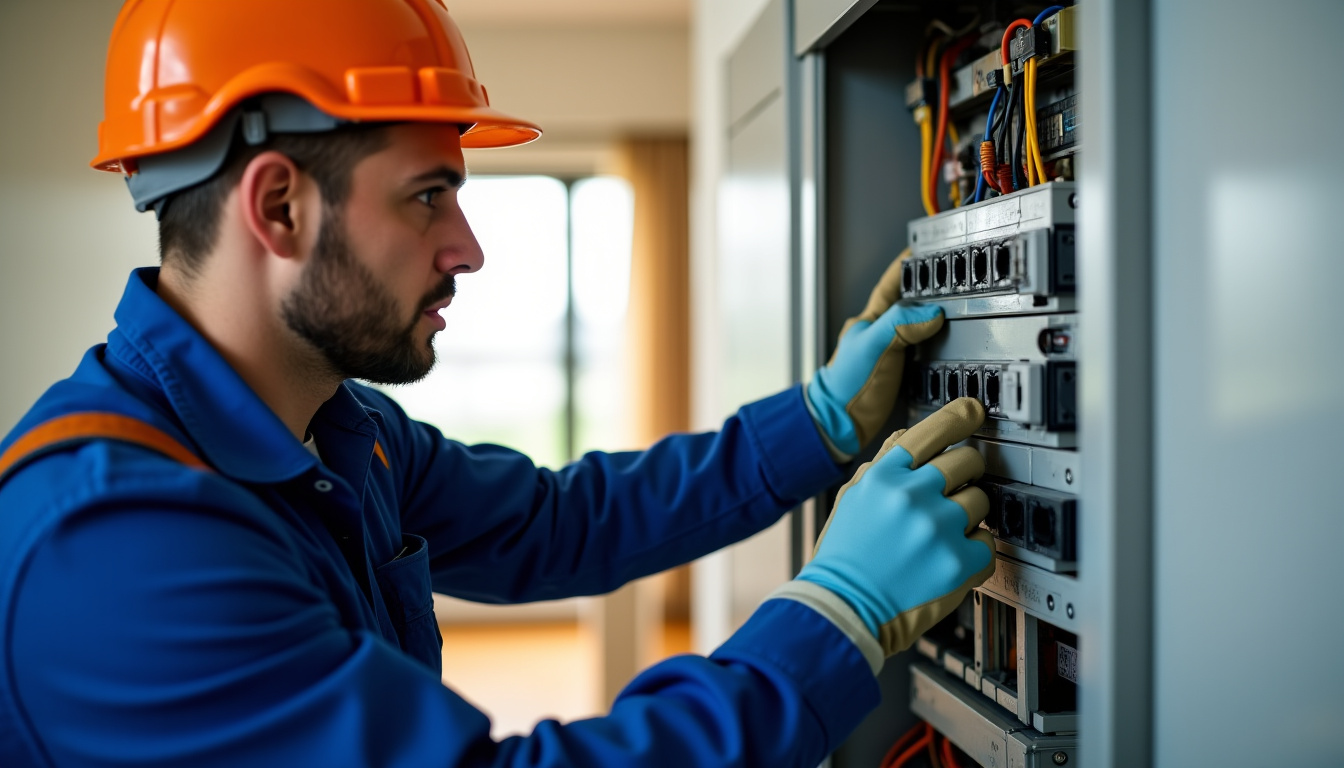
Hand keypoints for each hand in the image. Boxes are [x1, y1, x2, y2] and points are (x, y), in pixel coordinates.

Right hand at [795, 397, 994, 656]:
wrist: (842, 608)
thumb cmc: (843, 557)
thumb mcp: (852, 498)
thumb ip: (882, 464)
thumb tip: (909, 434)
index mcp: (884, 477)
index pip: (931, 431)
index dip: (959, 417)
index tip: (974, 411)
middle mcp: (911, 496)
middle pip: (968, 461)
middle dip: (969, 471)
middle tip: (958, 488)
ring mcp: (937, 529)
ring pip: (982, 500)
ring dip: (970, 514)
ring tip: (943, 533)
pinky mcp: (957, 562)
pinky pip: (987, 542)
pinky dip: (974, 551)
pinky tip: (947, 559)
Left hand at [806, 249, 943, 459]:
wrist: (839, 425)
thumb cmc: (846, 386)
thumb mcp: (874, 347)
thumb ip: (900, 325)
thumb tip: (932, 312)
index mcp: (869, 320)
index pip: (892, 283)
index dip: (908, 265)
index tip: (927, 249)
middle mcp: (880, 334)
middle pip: (909, 304)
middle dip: (930, 290)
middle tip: (953, 279)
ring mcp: (890, 354)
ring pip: (918, 328)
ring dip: (937, 318)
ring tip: (958, 308)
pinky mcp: (900, 376)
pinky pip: (924, 353)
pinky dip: (938, 346)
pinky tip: (950, 347)